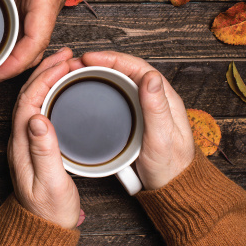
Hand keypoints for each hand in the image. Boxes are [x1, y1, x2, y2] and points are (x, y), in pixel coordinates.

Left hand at [8, 47, 80, 228]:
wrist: (42, 225)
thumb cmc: (49, 209)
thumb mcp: (51, 183)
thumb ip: (44, 151)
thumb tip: (37, 118)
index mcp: (21, 143)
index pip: (29, 99)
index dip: (45, 77)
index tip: (64, 62)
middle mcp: (19, 137)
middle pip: (28, 93)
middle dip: (46, 69)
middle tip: (67, 54)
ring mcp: (26, 138)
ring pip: (33, 98)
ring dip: (47, 77)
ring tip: (65, 63)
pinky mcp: (34, 141)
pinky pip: (39, 106)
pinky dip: (50, 90)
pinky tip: (61, 86)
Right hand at [80, 51, 195, 189]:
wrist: (170, 187)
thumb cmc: (171, 165)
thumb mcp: (163, 137)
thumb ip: (156, 107)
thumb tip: (150, 76)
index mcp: (162, 95)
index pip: (135, 66)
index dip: (111, 58)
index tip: (89, 58)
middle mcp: (150, 97)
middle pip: (122, 70)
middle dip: (98, 62)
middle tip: (74, 64)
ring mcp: (139, 107)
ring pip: (116, 81)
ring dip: (95, 74)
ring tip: (75, 72)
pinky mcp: (130, 118)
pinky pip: (112, 96)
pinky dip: (97, 89)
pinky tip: (84, 91)